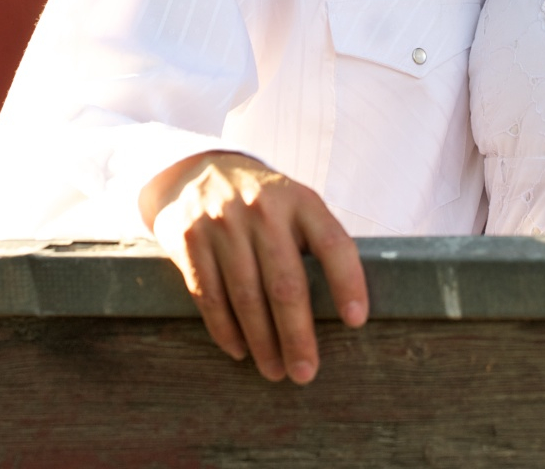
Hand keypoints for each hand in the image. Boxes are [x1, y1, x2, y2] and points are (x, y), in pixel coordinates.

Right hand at [140, 151, 367, 382]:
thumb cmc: (262, 200)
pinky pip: (209, 296)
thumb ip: (315, 241)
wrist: (198, 171)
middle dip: (297, 335)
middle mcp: (262, 209)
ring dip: (262, 342)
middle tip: (306, 373)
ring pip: (246, 297)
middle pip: (285, 284)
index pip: (333, 243)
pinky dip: (226, 330)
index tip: (355, 321)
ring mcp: (223, 224)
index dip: (348, 283)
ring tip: (275, 371)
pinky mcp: (189, 240)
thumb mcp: (294, 203)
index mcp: (299, 200)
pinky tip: (240, 350)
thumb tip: (342, 307)